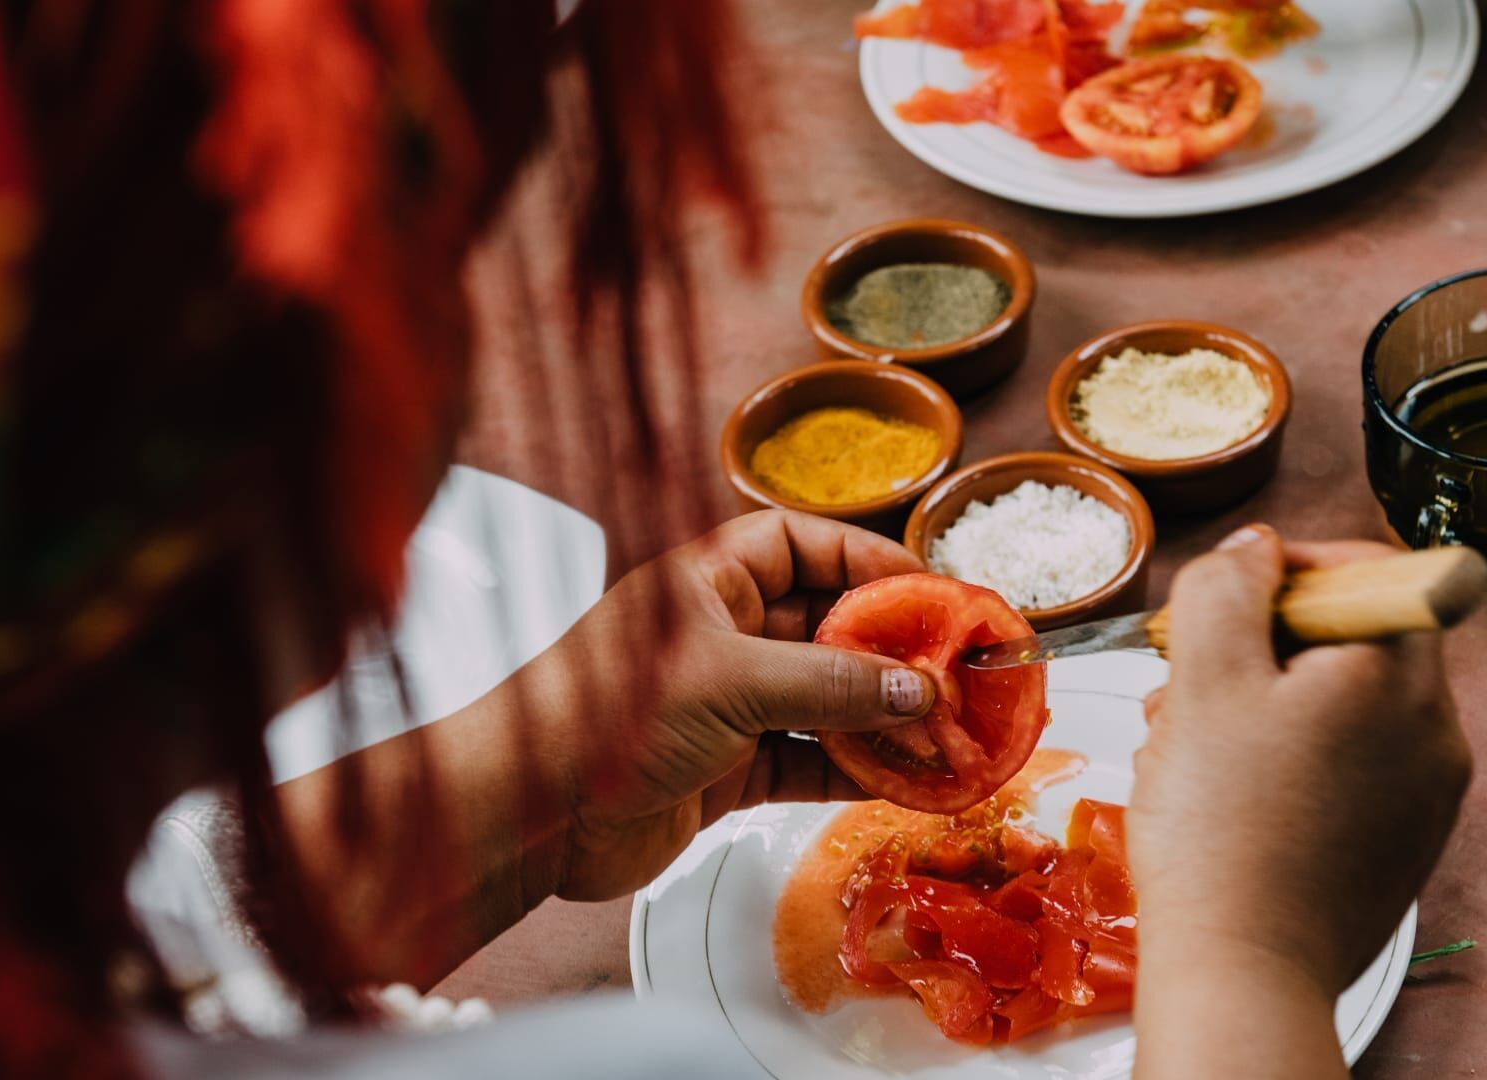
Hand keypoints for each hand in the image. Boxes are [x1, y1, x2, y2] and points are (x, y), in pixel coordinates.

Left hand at [521, 510, 932, 900]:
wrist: (529, 814)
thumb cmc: (604, 716)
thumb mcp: (730, 683)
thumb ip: (828, 685)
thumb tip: (916, 688)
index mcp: (709, 581)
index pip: (801, 544)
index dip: (865, 561)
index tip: (928, 590)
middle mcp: (723, 635)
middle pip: (826, 626)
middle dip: (891, 651)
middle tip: (956, 672)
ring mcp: (729, 705)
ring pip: (826, 700)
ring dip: (884, 718)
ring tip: (947, 734)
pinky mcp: (729, 770)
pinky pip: (810, 759)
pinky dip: (856, 769)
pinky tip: (905, 778)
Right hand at [1128, 525, 1471, 998]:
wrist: (1246, 973)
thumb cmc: (1222, 831)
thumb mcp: (1203, 679)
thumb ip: (1226, 588)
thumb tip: (1256, 549)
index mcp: (1397, 671)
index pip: (1371, 566)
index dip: (1292, 564)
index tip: (1228, 593)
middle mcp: (1436, 727)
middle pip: (1354, 637)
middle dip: (1262, 644)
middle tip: (1192, 677)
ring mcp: (1429, 791)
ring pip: (1345, 704)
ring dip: (1267, 703)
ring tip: (1194, 743)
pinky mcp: (1407, 842)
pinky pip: (1353, 766)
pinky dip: (1293, 759)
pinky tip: (1230, 793)